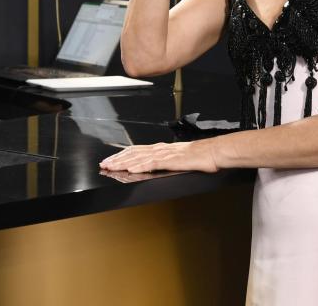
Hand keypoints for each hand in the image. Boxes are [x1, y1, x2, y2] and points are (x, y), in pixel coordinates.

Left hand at [99, 139, 219, 173]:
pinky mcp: (171, 160)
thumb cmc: (200, 156)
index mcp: (161, 149)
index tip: (110, 160)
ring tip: (112, 167)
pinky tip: (130, 169)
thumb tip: (153, 167)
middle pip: (133, 153)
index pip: (136, 150)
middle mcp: (160, 149)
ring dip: (123, 162)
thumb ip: (165, 161)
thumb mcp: (178, 158)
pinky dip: (139, 166)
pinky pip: (152, 163)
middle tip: (104, 164)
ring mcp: (165, 154)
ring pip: (139, 157)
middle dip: (117, 159)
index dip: (122, 155)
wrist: (213, 152)